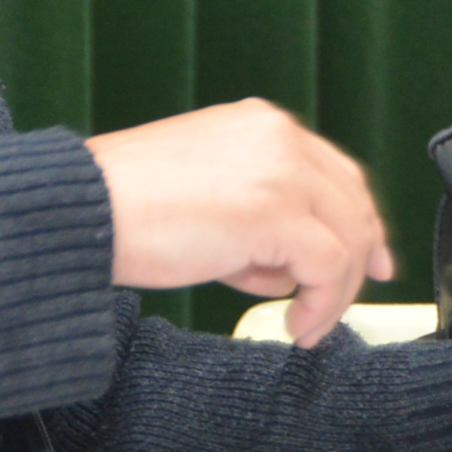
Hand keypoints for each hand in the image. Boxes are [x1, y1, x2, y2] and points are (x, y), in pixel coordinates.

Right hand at [86, 99, 394, 347]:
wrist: (82, 211)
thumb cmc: (124, 207)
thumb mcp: (205, 195)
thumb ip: (256, 217)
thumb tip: (288, 266)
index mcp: (261, 126)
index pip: (335, 172)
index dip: (359, 218)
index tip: (370, 257)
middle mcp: (280, 138)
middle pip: (352, 202)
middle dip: (359, 258)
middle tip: (345, 301)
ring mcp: (283, 172)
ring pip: (346, 238)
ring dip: (333, 292)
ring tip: (306, 324)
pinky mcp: (277, 212)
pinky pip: (327, 265)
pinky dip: (322, 304)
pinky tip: (299, 326)